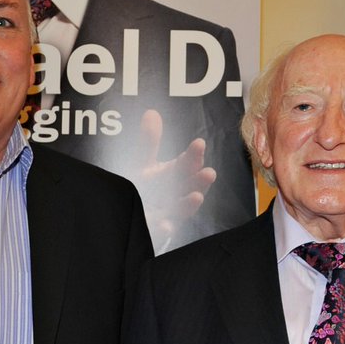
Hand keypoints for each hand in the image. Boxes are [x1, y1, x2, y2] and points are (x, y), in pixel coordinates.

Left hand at [134, 109, 217, 249]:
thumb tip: (152, 113)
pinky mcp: (158, 230)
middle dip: (199, 180)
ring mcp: (168, 214)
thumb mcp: (143, 163)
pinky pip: (161, 231)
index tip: (199, 144)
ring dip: (189, 204)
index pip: (186, 163)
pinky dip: (165, 228)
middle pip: (188, 185)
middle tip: (209, 172)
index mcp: (173, 175)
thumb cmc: (145, 187)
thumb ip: (149, 141)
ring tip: (197, 197)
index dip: (193, 155)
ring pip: (181, 209)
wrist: (135, 216)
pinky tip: (166, 225)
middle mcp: (174, 194)